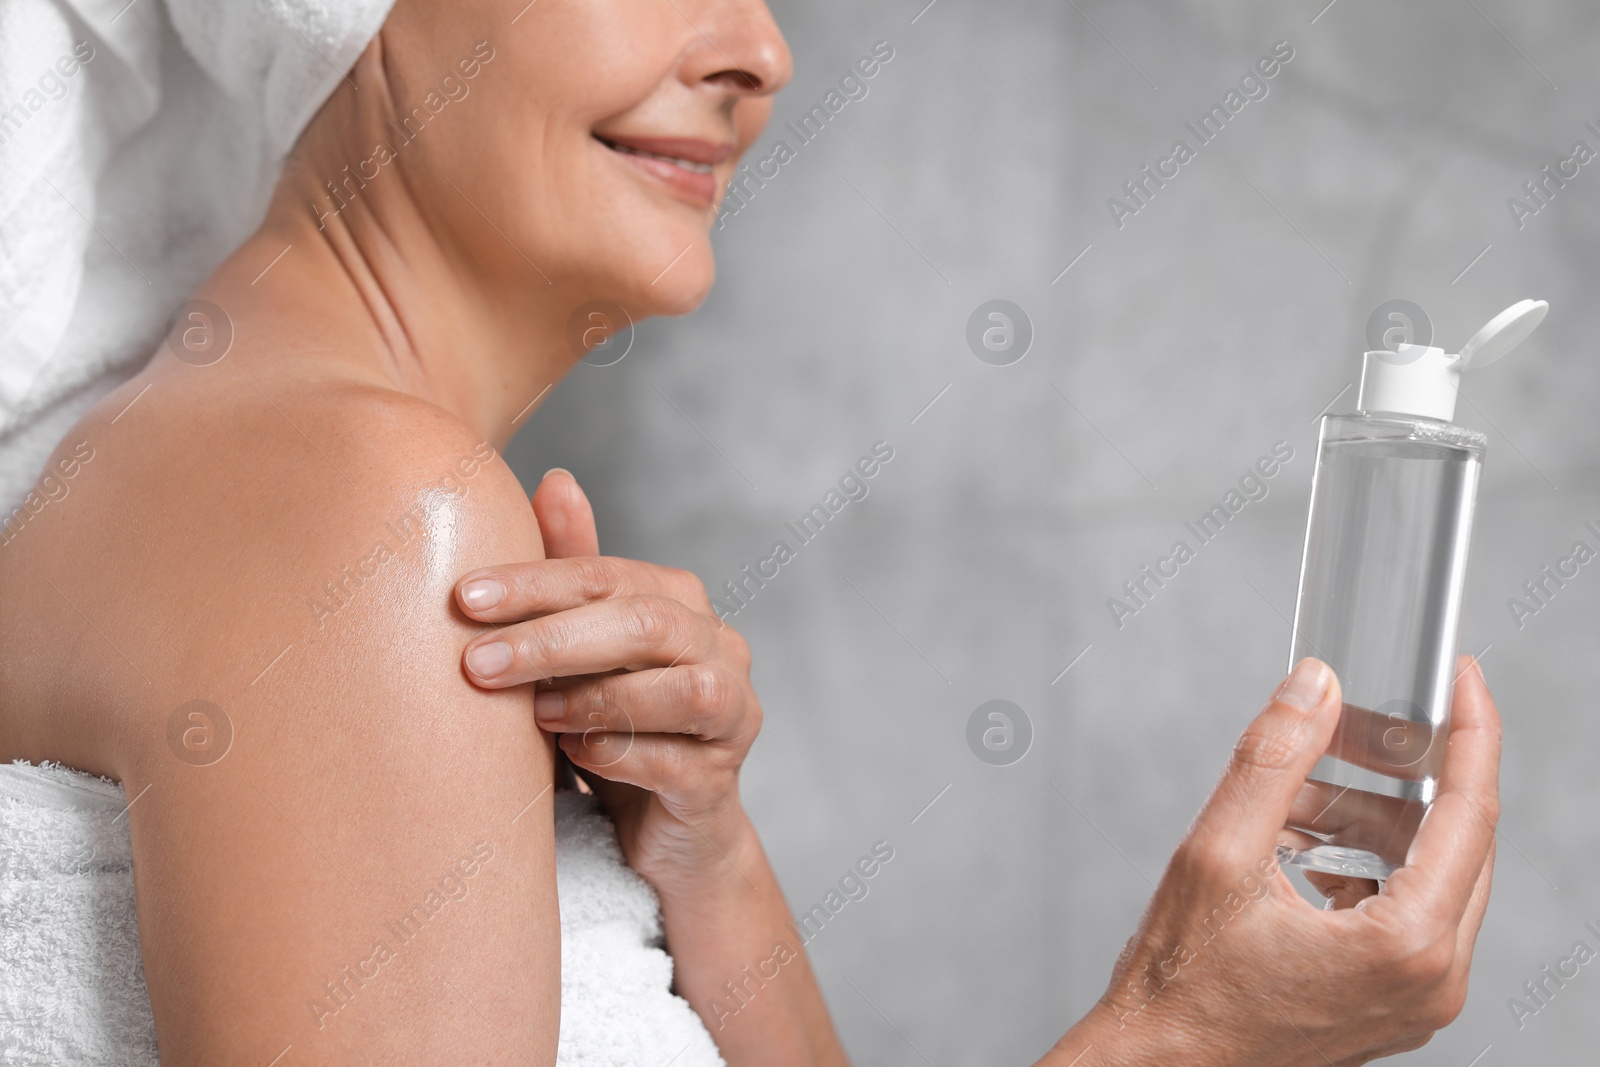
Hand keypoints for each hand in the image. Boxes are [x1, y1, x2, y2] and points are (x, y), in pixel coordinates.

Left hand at [454, 469, 761, 895]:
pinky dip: (617, 754)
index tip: (463, 598)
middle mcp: (721, 648)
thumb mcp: (584, 649)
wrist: (662, 831)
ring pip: (680, 690)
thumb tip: (556, 479)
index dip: (536, 582)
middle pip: (644, 624)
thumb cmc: (613, 723)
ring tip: (531, 714)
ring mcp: (731, 716)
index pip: (608, 577)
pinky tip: (572, 756)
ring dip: (594, 698)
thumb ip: (572, 571)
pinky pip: (675, 762)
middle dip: (553, 639)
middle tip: (475, 663)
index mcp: (681, 603)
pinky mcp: (720, 782)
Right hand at [1048, 656, 1499, 1066]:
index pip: (1471, 813)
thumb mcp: (1219, 854)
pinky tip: (1299, 843)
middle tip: (1363, 723)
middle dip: (1410, 774)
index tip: (1463, 677)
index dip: (1472, 731)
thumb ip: (1274, 760)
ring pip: (1430, 875)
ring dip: (1375, 820)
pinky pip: (1405, 912)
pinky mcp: (1389, 1005)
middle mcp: (1431, 981)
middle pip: (1459, 842)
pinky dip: (1363, 864)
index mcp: (1407, 946)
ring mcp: (1414, 999)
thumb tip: (1315, 687)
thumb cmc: (1182, 987)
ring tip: (1302, 792)